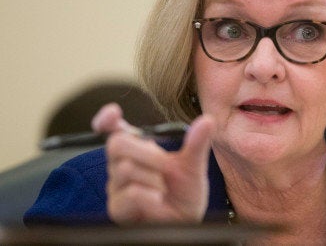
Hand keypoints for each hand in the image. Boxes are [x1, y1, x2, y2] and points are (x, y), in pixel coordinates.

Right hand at [92, 103, 214, 223]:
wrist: (185, 222)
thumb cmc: (185, 194)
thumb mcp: (194, 167)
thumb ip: (197, 144)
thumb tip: (207, 121)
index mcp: (138, 151)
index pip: (114, 130)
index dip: (107, 119)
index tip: (113, 113)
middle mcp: (122, 165)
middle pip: (117, 144)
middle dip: (147, 153)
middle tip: (167, 166)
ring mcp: (117, 187)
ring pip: (125, 169)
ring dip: (154, 179)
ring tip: (164, 190)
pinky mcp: (117, 207)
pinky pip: (130, 193)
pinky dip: (150, 196)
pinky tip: (158, 202)